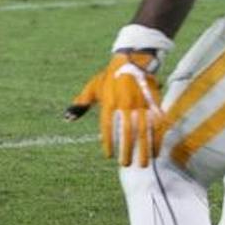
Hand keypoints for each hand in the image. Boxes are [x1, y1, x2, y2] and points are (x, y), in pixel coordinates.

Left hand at [65, 51, 165, 167]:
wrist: (131, 60)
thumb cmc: (108, 77)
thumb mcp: (93, 87)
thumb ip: (81, 103)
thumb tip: (67, 118)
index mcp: (109, 101)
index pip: (107, 125)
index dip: (107, 141)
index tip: (107, 155)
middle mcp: (125, 103)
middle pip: (127, 131)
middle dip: (127, 150)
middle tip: (125, 164)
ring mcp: (141, 103)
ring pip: (143, 130)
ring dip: (144, 149)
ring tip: (143, 164)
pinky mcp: (153, 103)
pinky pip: (156, 124)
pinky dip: (157, 139)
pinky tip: (155, 152)